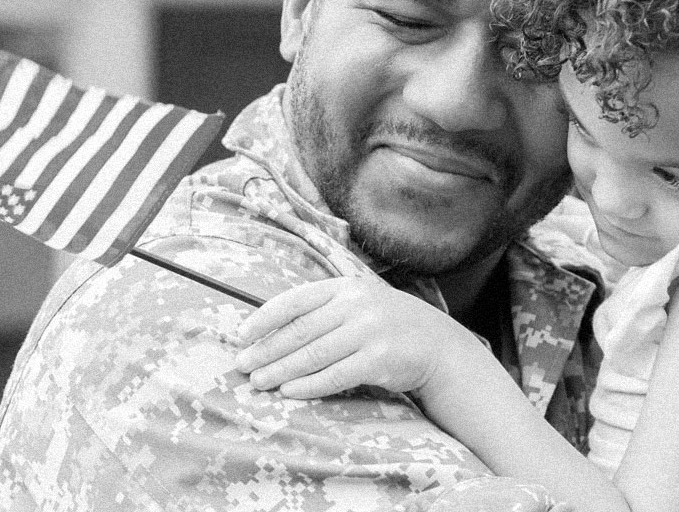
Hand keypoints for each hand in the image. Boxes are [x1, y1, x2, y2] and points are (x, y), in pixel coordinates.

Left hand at [234, 277, 485, 398]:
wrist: (437, 346)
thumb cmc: (386, 326)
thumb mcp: (357, 304)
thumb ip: (322, 310)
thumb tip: (269, 330)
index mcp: (344, 287)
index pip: (295, 300)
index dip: (264, 318)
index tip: (241, 336)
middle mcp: (356, 305)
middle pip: (300, 330)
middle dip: (266, 349)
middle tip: (242, 366)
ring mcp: (369, 331)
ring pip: (314, 354)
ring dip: (281, 370)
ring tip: (259, 381)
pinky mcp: (379, 359)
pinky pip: (336, 375)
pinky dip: (309, 385)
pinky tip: (290, 391)